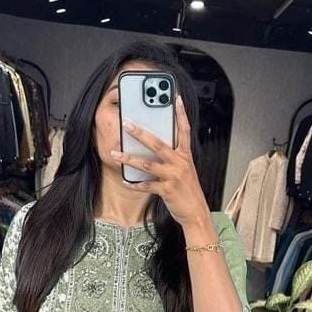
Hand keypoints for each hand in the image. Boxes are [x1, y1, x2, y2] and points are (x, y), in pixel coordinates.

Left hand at [110, 96, 208, 227]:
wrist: (196, 213)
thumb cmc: (188, 191)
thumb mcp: (185, 170)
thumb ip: (173, 157)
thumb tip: (153, 147)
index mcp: (185, 156)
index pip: (184, 130)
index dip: (181, 114)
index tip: (176, 98)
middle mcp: (180, 163)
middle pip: (158, 143)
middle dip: (140, 133)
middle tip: (127, 123)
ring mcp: (174, 176)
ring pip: (147, 164)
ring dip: (129, 158)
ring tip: (115, 153)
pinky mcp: (167, 190)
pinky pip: (146, 185)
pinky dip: (134, 184)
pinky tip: (125, 180)